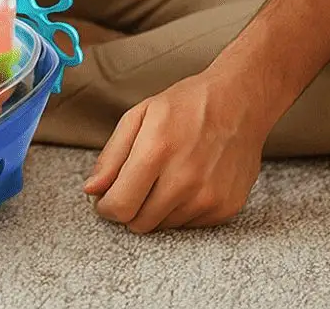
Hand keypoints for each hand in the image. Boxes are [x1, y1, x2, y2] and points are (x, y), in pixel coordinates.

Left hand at [83, 71, 266, 232]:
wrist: (239, 103)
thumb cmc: (184, 105)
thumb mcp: (139, 116)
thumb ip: (112, 156)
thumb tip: (91, 189)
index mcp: (157, 151)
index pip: (120, 205)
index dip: (105, 207)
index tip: (104, 199)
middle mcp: (184, 180)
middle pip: (139, 223)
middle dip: (127, 208)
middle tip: (130, 186)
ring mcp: (208, 197)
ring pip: (163, 226)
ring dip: (153, 209)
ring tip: (161, 177)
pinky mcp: (226, 208)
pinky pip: (188, 226)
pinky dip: (178, 210)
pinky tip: (183, 183)